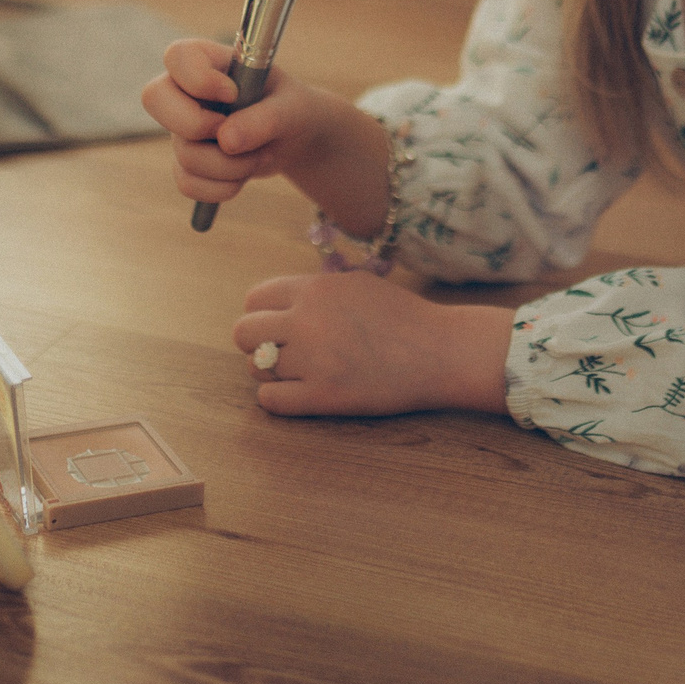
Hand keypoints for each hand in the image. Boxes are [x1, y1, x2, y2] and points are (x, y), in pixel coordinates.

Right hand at [140, 38, 340, 209]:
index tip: (233, 94)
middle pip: (154, 98)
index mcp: (209, 60)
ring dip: (231, 166)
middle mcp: (186, 91)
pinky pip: (188, 183)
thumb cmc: (290, 108)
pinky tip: (245, 174)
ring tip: (261, 156)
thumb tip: (227, 141)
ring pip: (184, 154)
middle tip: (234, 132)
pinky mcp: (186, 162)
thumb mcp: (292, 107)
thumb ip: (265, 118)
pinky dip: (223, 187)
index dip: (198, 79)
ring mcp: (181, 128)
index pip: (177, 56)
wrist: (294, 138)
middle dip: (198, 125)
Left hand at [234, 271, 512, 416]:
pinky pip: (270, 400)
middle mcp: (306, 320)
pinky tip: (300, 393)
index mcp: (314, 288)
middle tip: (280, 351)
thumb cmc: (403, 317)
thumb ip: (314, 290)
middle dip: (256, 343)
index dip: (262, 314)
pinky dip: (279, 398)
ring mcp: (313, 360)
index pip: (255, 299)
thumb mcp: (356, 284)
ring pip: (256, 367)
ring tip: (298, 372)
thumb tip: (277, 305)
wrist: (440, 351)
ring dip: (270, 372)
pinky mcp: (323, 396)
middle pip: (244, 332)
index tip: (276, 326)